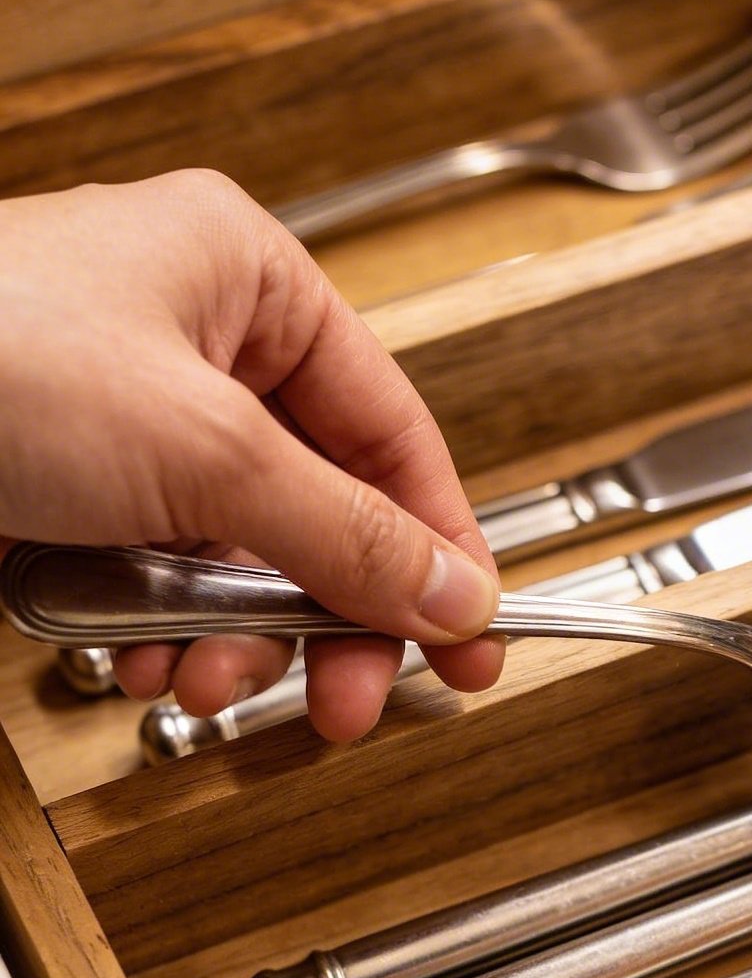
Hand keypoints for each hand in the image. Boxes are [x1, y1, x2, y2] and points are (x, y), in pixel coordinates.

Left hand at [0, 173, 502, 738]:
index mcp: (244, 278)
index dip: (436, 544)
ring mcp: (117, 418)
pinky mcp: (57, 487)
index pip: (389, 428)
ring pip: (232, 555)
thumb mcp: (202, 453)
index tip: (468, 638)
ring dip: (227, 633)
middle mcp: (189, 340)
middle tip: (346, 699)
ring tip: (202, 671)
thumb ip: (342, 534)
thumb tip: (450, 587)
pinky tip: (133, 651)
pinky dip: (150, 626)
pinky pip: (149, 574)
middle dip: (320, 614)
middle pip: (315, 506)